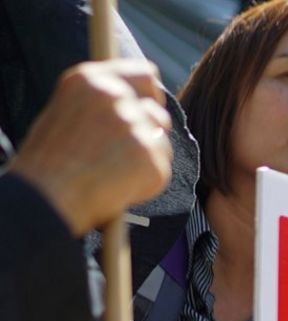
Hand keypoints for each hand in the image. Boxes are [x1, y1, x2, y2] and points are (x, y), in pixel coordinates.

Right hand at [8, 59, 171, 236]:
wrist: (45, 198)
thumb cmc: (50, 161)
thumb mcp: (67, 112)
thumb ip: (101, 103)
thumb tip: (139, 102)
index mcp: (90, 81)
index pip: (144, 74)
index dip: (150, 94)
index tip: (148, 106)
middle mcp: (115, 97)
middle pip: (157, 111)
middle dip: (152, 130)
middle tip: (131, 151)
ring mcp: (134, 127)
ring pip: (161, 141)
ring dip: (146, 157)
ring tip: (113, 172)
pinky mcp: (150, 158)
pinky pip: (161, 169)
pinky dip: (146, 181)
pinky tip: (118, 187)